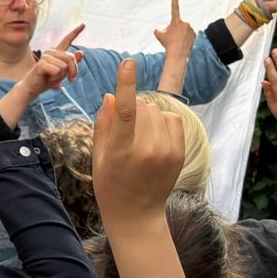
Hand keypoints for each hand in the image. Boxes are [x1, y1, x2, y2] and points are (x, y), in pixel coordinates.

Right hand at [19, 26, 84, 92]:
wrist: (34, 87)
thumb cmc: (48, 79)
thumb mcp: (64, 72)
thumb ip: (72, 63)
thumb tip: (81, 52)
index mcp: (57, 52)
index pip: (67, 40)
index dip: (75, 32)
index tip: (83, 24)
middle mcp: (51, 51)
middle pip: (70, 57)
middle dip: (73, 70)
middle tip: (70, 79)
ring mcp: (45, 57)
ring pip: (64, 66)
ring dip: (61, 75)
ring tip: (52, 76)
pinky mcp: (41, 64)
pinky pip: (57, 70)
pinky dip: (55, 77)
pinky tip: (47, 77)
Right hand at [91, 58, 184, 226]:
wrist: (137, 214)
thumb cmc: (110, 185)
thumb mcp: (98, 157)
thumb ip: (103, 125)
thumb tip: (110, 96)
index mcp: (121, 151)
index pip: (126, 111)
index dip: (126, 84)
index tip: (128, 63)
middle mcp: (147, 150)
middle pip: (142, 108)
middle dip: (132, 108)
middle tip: (125, 128)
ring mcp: (166, 151)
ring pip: (156, 111)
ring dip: (146, 114)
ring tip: (139, 136)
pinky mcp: (179, 152)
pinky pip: (172, 119)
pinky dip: (162, 120)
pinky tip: (154, 136)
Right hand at [154, 0, 193, 55]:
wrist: (178, 54)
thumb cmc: (167, 44)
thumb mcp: (158, 34)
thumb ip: (159, 28)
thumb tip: (163, 29)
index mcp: (176, 21)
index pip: (174, 8)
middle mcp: (185, 23)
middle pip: (177, 24)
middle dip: (174, 29)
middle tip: (172, 38)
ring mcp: (191, 28)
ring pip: (183, 29)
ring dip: (179, 33)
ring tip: (177, 41)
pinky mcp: (194, 34)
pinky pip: (188, 33)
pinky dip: (185, 37)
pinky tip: (183, 43)